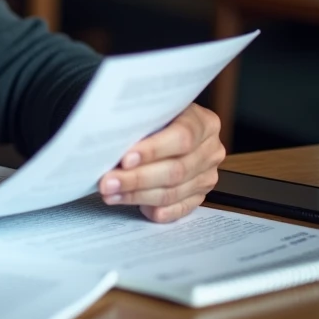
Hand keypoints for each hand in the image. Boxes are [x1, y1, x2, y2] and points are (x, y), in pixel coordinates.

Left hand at [99, 103, 224, 222]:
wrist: (170, 126)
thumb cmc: (155, 116)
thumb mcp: (153, 108)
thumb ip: (141, 119)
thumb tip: (113, 137)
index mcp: (204, 123)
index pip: (182, 137)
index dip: (153, 150)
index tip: (126, 159)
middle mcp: (210, 151)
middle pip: (176, 170)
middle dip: (137, 178)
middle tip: (108, 182)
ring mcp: (206, 176)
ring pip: (172, 193)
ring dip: (137, 195)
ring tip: (110, 193)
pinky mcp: (198, 196)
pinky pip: (176, 209)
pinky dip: (152, 210)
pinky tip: (132, 205)